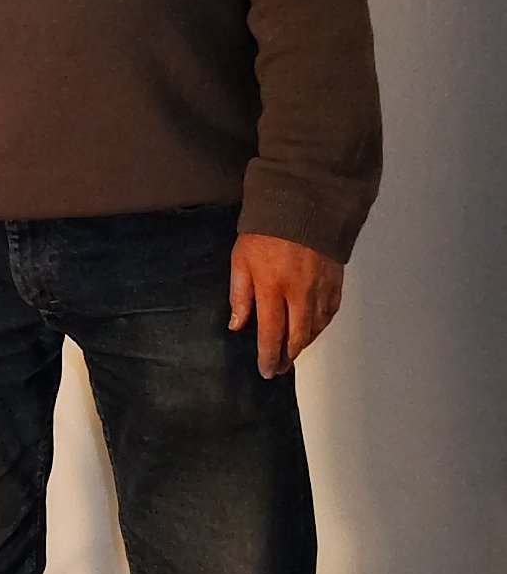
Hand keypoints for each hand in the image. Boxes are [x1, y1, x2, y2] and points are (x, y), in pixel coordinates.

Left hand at [229, 234, 343, 378]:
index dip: (268, 355)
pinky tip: (312, 330)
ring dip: (303, 344)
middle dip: (287, 357)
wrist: (303, 204)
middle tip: (279, 368)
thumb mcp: (241, 259)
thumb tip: (237, 324)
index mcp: (273, 287)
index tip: (266, 370)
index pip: (271, 333)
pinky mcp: (335, 282)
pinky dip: (321, 326)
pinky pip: (330, 313)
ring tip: (292, 352)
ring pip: (315, 328)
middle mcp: (300, 293)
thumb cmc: (266, 231)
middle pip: (297, 337)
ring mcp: (321, 289)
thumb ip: (240, 294)